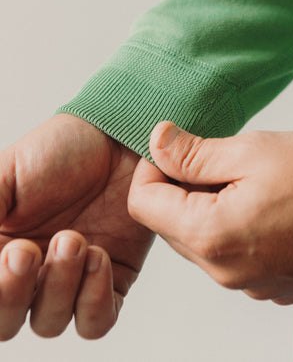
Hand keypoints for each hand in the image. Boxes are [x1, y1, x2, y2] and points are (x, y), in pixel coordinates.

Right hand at [0, 114, 153, 338]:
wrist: (113, 140)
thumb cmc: (59, 151)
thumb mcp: (5, 175)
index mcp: (0, 249)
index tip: (11, 250)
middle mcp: (31, 273)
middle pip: (8, 321)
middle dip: (15, 292)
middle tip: (28, 250)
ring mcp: (71, 279)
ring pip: (50, 321)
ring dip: (59, 287)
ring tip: (74, 240)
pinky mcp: (110, 279)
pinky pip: (97, 319)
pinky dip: (94, 299)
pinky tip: (98, 256)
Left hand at [129, 121, 292, 304]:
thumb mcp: (251, 151)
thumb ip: (193, 153)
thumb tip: (156, 141)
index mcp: (212, 236)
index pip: (143, 204)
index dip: (151, 169)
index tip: (173, 148)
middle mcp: (223, 271)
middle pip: (168, 224)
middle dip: (177, 188)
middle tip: (210, 158)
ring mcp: (246, 283)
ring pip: (197, 240)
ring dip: (203, 207)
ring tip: (239, 179)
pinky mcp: (266, 284)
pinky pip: (226, 255)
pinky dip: (228, 227)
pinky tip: (257, 204)